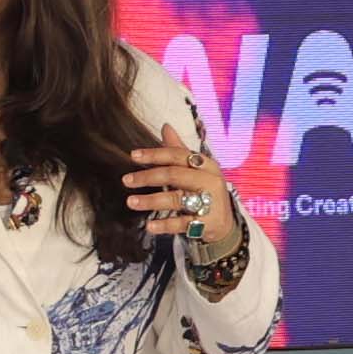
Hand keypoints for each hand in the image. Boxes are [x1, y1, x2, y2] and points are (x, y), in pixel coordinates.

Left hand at [122, 144, 241, 267]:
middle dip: (148, 176)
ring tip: (131, 202)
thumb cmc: (206, 191)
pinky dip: (164, 225)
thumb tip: (165, 127)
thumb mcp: (197, 169)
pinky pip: (182, 223)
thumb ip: (179, 150)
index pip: (178, 155)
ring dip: (151, 200)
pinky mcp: (207, 223)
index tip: (133, 156)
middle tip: (126, 180)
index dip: (155, 154)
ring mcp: (209, 202)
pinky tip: (149, 226)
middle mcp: (209, 181)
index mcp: (206, 165)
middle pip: (174, 175)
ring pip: (176, 199)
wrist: (226, 223)